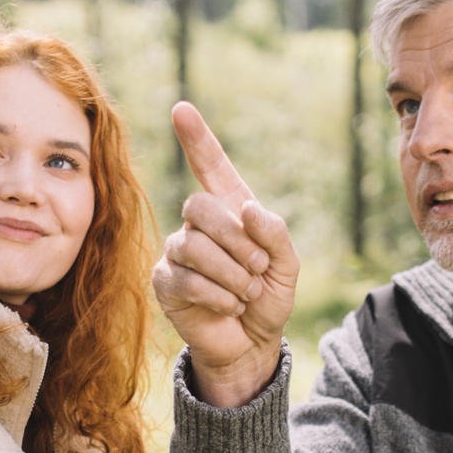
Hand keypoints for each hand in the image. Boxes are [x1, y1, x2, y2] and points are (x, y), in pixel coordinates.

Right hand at [152, 102, 299, 407]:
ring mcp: (178, 251)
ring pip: (194, 246)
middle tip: (258, 268)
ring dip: (231, 275)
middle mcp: (199, 225)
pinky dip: (219, 296)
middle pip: (200, 206)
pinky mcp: (165, 281)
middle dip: (236, 240)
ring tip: (246, 293)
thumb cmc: (268, 299)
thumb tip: (248, 209)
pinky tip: (229, 306)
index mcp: (231, 209)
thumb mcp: (287, 266)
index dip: (197, 139)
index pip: (210, 166)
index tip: (182, 109)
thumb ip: (275, 234)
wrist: (252, 343)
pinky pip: (187, 278)